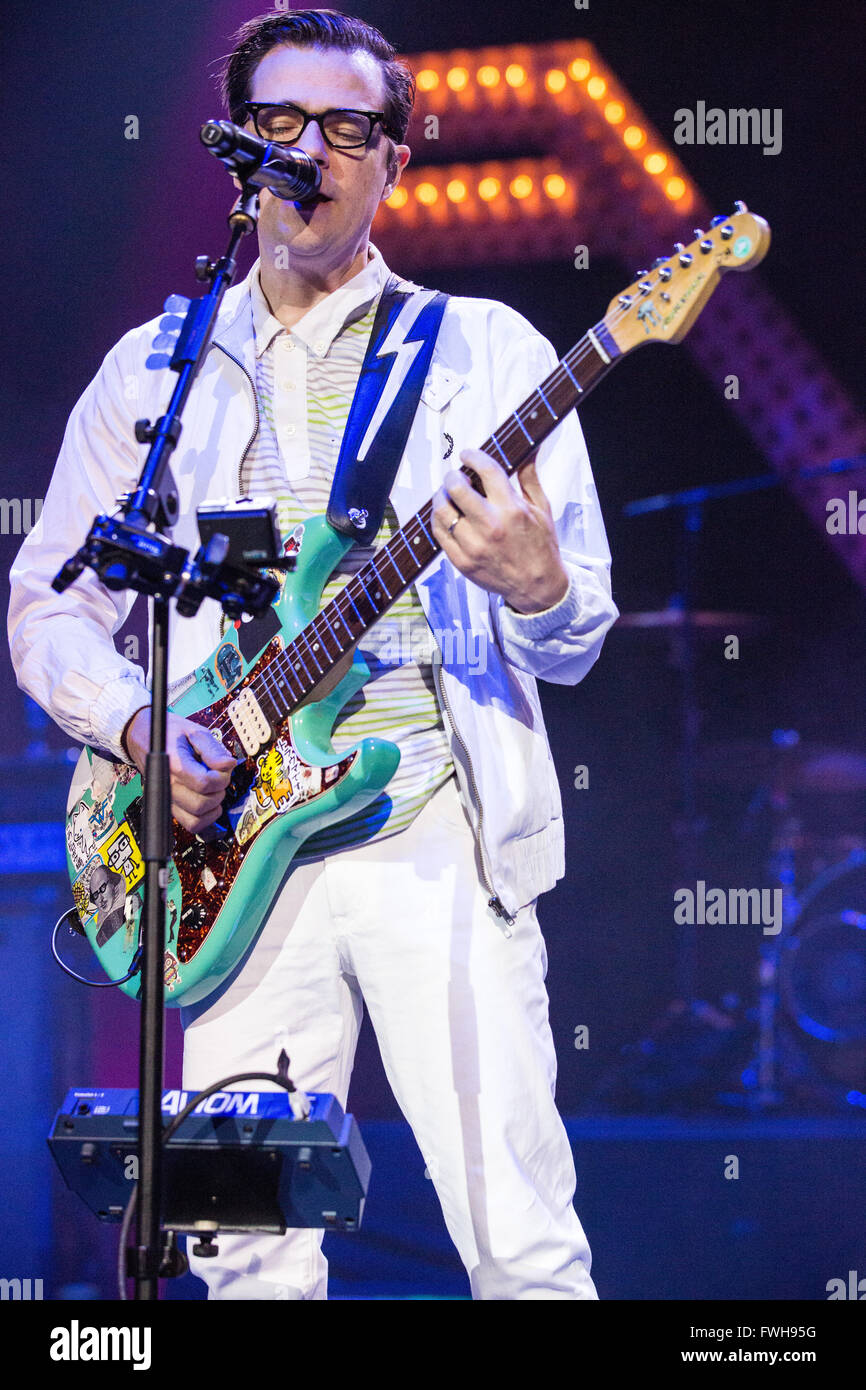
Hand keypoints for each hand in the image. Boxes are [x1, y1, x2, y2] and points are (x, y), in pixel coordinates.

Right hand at [122, 708, 236, 833]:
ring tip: (213, 789)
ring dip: (213, 806)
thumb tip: (228, 764)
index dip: (221, 777)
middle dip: (219, 791)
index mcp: (174, 764)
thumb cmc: (170, 734)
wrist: (144, 738)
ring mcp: (167, 798)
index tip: (223, 767)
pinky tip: (209, 803)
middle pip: (202, 803)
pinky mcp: (170, 806)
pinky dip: (204, 818)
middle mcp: (167, 785)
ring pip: (197, 818)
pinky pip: (190, 824)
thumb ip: (212, 749)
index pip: (205, 783)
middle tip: (218, 776)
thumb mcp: (194, 731)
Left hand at [431, 449, 569, 613]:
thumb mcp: (541, 508)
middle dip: (453, 475)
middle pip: (457, 488)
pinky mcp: (462, 561)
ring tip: (448, 494)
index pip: (486, 470)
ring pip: (442, 510)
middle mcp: (491, 526)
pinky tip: (447, 514)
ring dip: (442, 495)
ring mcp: (473, 546)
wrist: (536, 585)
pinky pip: (438, 532)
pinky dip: (438, 518)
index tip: (467, 454)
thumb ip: (529, 476)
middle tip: (456, 475)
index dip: (473, 456)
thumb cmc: (540, 546)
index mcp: (512, 510)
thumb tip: (529, 448)